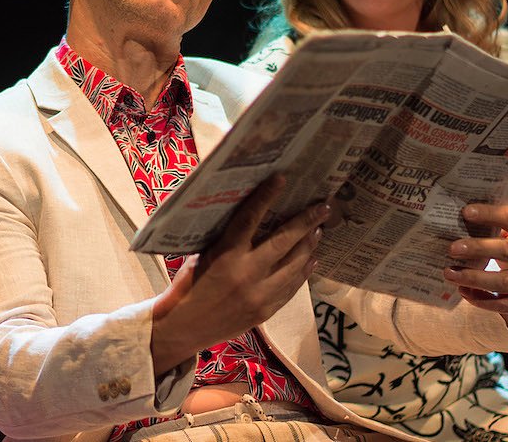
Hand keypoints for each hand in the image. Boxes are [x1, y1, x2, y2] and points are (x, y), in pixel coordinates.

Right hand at [151, 176, 327, 371]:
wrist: (184, 328)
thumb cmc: (187, 287)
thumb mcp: (200, 257)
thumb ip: (225, 241)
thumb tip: (248, 219)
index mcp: (225, 256)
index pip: (250, 218)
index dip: (266, 196)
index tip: (282, 179)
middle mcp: (246, 273)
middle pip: (284, 241)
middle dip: (306, 222)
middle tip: (323, 207)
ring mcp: (260, 295)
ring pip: (295, 265)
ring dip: (309, 246)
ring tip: (319, 231)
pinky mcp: (266, 311)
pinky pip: (291, 288)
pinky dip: (303, 272)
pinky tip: (311, 260)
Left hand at [445, 204, 507, 327]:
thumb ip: (499, 226)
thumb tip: (459, 221)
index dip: (489, 214)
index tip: (465, 213)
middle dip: (477, 248)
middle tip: (452, 249)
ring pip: (503, 281)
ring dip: (473, 278)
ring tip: (450, 273)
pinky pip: (505, 304)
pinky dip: (482, 299)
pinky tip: (464, 292)